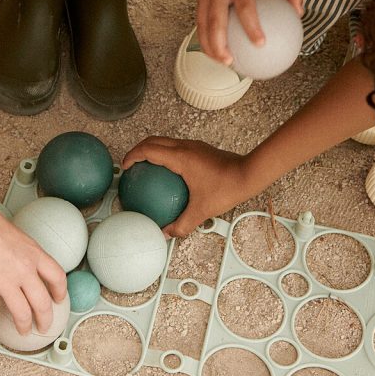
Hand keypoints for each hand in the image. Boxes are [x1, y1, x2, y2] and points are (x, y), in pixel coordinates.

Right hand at [0, 194, 66, 335]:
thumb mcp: (12, 232)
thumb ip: (18, 250)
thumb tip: (15, 260)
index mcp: (33, 253)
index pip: (57, 277)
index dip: (59, 292)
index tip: (58, 299)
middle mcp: (23, 270)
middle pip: (43, 303)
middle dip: (45, 319)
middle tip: (44, 326)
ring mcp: (4, 283)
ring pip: (22, 314)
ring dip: (23, 326)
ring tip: (22, 331)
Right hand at [122, 137, 252, 237]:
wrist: (249, 173)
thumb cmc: (226, 188)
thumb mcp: (201, 210)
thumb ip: (181, 224)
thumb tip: (166, 235)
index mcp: (180, 157)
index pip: (148, 150)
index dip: (132, 156)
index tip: (125, 167)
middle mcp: (185, 146)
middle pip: (153, 141)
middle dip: (138, 149)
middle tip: (131, 166)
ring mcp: (193, 145)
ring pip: (165, 141)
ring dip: (152, 150)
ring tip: (146, 168)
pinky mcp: (201, 149)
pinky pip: (176, 147)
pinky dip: (166, 154)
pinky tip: (170, 174)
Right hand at [198, 0, 302, 65]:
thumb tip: (300, 15)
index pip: (245, 7)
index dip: (251, 26)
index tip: (260, 44)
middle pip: (215, 19)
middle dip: (219, 44)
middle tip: (230, 62)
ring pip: (203, 23)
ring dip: (208, 45)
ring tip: (220, 62)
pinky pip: (200, 20)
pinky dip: (205, 37)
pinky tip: (215, 51)